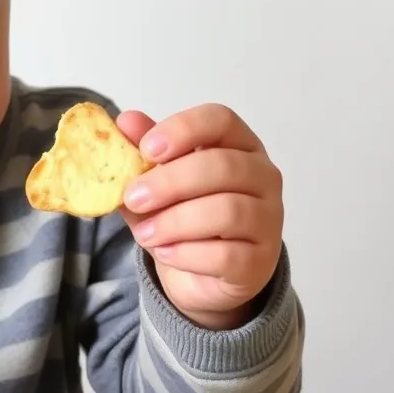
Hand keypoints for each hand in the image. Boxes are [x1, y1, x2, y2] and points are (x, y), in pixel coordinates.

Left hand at [116, 104, 283, 328]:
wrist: (202, 272)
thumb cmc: (183, 215)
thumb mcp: (157, 181)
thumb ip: (143, 153)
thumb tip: (126, 121)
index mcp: (238, 144)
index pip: (220, 120)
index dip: (183, 129)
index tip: (146, 149)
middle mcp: (262, 177)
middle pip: (224, 165)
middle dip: (170, 182)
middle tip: (134, 198)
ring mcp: (268, 219)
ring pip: (227, 211)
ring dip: (175, 222)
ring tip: (144, 233)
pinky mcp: (260, 261)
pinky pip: (226, 255)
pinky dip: (187, 254)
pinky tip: (165, 252)